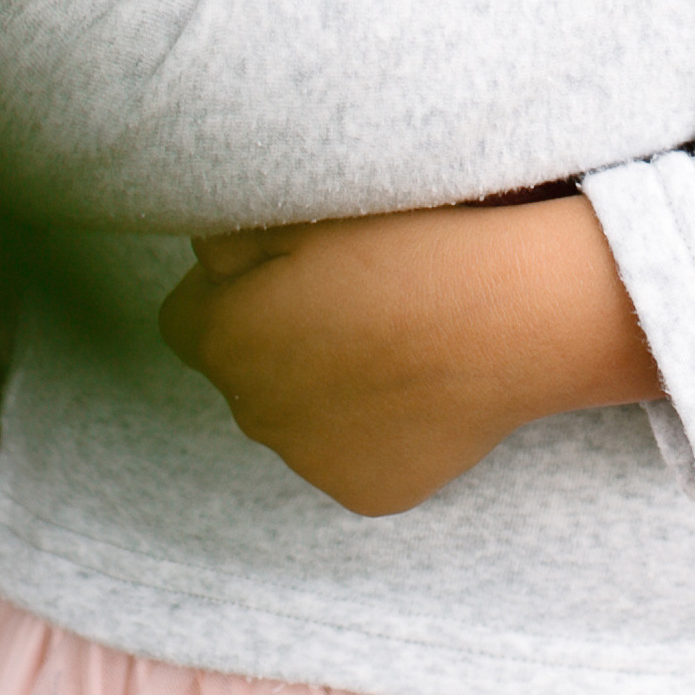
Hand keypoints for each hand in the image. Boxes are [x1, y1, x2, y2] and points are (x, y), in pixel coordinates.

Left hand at [159, 195, 656, 516]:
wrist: (507, 311)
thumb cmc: (409, 237)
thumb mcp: (302, 201)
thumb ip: (229, 238)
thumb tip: (209, 265)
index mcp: (221, 337)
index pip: (187, 319)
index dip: (235, 290)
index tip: (287, 270)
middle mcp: (250, 413)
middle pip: (244, 374)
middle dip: (279, 342)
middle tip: (354, 299)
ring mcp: (308, 462)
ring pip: (299, 420)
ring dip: (326, 389)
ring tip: (396, 340)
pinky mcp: (365, 493)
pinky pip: (353, 455)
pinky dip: (377, 428)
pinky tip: (419, 387)